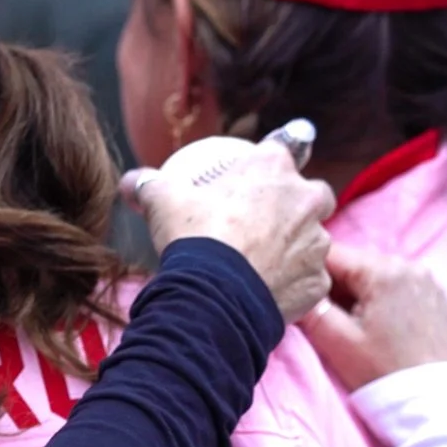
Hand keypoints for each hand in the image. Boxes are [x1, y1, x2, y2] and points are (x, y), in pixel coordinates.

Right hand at [123, 140, 336, 322]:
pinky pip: (309, 279)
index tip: (251, 181)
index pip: (283, 148)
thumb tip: (129, 182)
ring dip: (294, 247)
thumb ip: (148, 185)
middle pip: (312, 194)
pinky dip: (293, 283)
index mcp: (273, 168)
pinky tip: (267, 290)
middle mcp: (306, 199)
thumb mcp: (163, 202)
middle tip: (262, 223)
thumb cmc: (194, 239)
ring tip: (261, 263)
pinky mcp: (317, 281)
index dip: (267, 165)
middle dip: (294, 205)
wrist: (212, 299)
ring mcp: (316, 242)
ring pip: (313, 239)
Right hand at [301, 244, 446, 389]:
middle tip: (327, 320)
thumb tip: (293, 290)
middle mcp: (411, 266)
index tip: (300, 296)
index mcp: (383, 270)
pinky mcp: (441, 301)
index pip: (331, 254)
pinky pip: (403, 290)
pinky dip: (387, 303)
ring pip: (379, 278)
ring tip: (355, 329)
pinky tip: (384, 331)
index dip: (309, 274)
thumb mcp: (335, 341)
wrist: (435, 403)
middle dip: (337, 287)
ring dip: (361, 296)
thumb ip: (309, 307)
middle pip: (357, 265)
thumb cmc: (382, 371)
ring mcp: (430, 283)